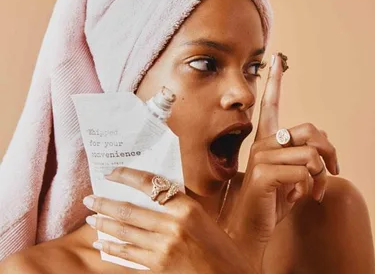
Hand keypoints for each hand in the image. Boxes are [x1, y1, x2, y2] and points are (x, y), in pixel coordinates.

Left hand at [83, 168, 256, 273]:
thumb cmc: (220, 250)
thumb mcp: (203, 221)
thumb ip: (178, 208)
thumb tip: (149, 197)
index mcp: (188, 208)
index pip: (150, 184)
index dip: (127, 176)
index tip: (112, 173)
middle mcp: (174, 225)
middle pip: (130, 210)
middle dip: (105, 203)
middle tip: (89, 198)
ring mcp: (165, 248)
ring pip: (125, 232)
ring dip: (104, 225)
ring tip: (91, 219)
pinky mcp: (159, 268)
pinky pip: (129, 255)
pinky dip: (113, 250)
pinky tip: (101, 245)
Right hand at [225, 53, 339, 261]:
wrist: (251, 228)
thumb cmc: (272, 201)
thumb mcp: (292, 176)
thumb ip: (303, 158)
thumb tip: (323, 152)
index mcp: (266, 141)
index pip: (270, 105)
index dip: (274, 82)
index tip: (276, 59)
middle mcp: (261, 144)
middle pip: (311, 130)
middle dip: (330, 152)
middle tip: (333, 171)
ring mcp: (261, 158)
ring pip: (312, 154)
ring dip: (322, 176)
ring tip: (314, 190)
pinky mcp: (264, 174)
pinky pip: (305, 171)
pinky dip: (313, 187)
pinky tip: (302, 196)